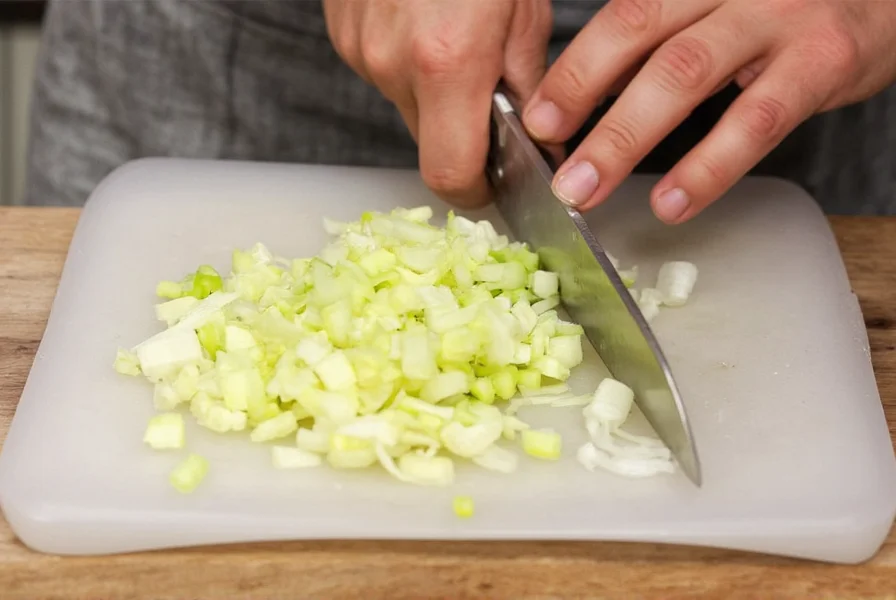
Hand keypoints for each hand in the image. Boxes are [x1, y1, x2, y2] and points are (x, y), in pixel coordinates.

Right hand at [324, 0, 552, 207]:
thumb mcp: (523, 7)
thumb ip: (527, 79)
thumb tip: (539, 132)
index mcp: (447, 63)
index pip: (450, 173)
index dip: (474, 191)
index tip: (492, 185)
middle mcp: (393, 63)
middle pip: (427, 142)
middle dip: (459, 132)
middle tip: (484, 95)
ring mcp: (360, 48)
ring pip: (404, 105)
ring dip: (433, 94)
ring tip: (454, 42)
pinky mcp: (343, 34)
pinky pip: (383, 72)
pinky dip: (408, 64)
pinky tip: (424, 25)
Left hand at [522, 0, 895, 222]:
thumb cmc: (784, 13)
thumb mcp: (718, 12)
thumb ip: (660, 45)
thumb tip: (586, 99)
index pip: (623, 17)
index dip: (574, 70)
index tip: (536, 119)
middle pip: (642, 36)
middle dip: (584, 100)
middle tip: (550, 160)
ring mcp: (776, 18)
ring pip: (686, 74)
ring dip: (627, 138)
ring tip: (588, 190)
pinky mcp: (821, 59)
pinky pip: (756, 118)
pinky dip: (709, 166)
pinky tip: (673, 201)